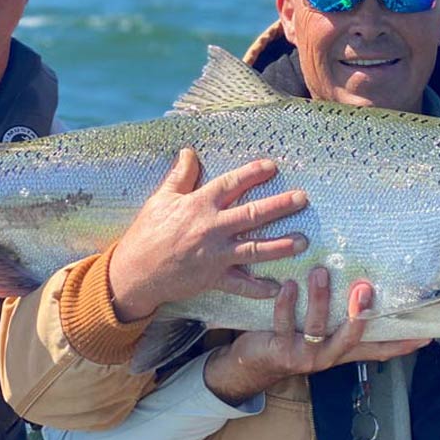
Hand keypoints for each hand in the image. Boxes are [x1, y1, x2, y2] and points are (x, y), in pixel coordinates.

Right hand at [109, 148, 310, 320]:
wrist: (135, 272)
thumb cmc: (147, 233)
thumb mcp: (160, 200)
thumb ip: (180, 177)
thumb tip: (188, 152)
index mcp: (199, 205)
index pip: (231, 184)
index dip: (252, 173)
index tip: (272, 166)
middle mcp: (212, 228)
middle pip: (253, 214)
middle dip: (280, 205)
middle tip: (302, 199)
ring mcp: (215, 255)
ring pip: (255, 248)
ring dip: (282, 245)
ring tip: (304, 241)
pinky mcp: (214, 278)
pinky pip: (242, 285)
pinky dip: (260, 287)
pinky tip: (278, 287)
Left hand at [204, 267, 431, 405]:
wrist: (251, 364)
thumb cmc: (289, 339)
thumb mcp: (319, 333)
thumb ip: (339, 318)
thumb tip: (360, 288)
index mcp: (340, 351)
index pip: (377, 348)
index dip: (400, 344)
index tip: (425, 335)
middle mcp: (327, 356)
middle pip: (351, 338)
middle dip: (359, 313)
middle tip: (364, 287)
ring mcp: (304, 355)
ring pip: (318, 327)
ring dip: (319, 299)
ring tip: (320, 272)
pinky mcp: (280, 350)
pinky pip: (284, 323)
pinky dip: (286, 303)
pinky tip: (288, 285)